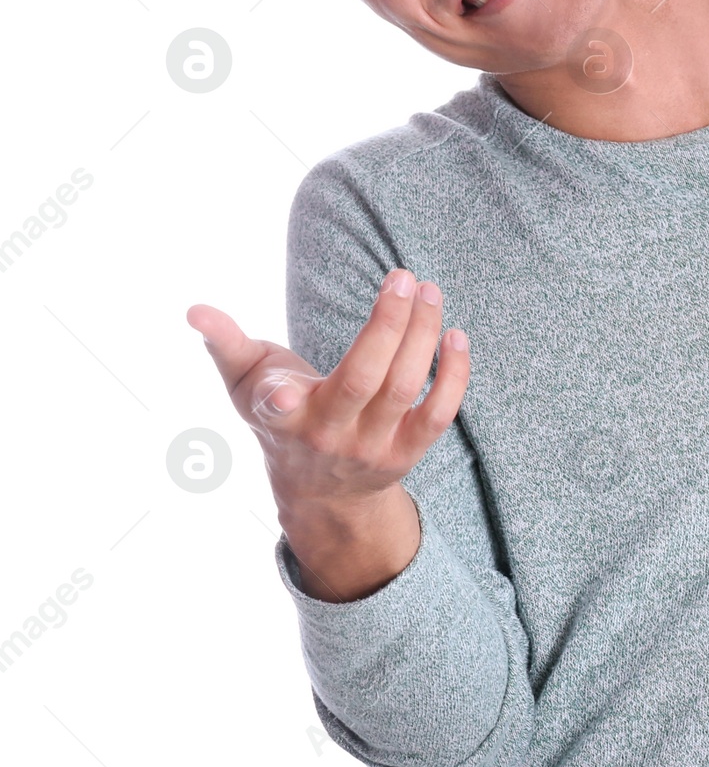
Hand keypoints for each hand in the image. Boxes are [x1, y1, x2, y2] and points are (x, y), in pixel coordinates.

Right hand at [185, 269, 469, 515]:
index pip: (277, 410)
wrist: (320, 490)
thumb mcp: (245, 386)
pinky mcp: (407, 454)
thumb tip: (194, 310)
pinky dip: (454, 375)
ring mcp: (371, 448)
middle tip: (404, 277)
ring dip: (423, 335)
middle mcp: (328, 435)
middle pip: (364, 380)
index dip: (280, 400)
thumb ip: (224, 344)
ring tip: (429, 291)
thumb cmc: (281, 416)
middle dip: (387, 325)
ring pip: (405, 388)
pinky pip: (439, 414)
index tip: (285, 391)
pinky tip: (455, 335)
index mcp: (282, 418)